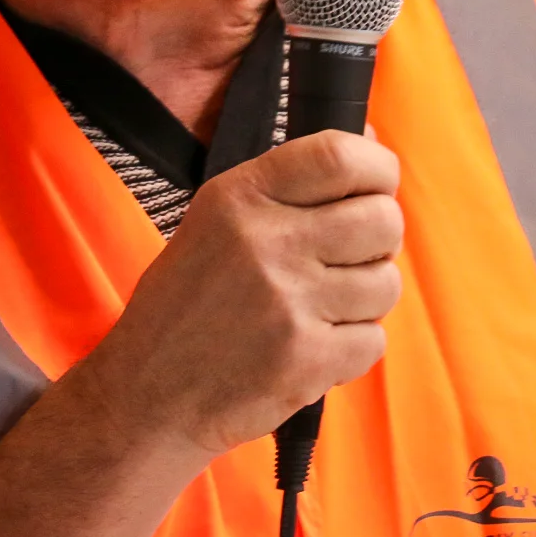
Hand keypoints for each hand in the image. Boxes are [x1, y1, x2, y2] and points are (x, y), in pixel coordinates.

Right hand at [90, 129, 403, 457]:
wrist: (148, 394)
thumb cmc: (187, 304)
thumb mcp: (215, 221)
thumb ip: (289, 182)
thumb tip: (369, 142)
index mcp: (241, 197)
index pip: (341, 155)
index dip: (378, 168)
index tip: (377, 185)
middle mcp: (266, 242)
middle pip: (383, 219)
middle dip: (380, 240)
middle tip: (349, 258)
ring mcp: (289, 303)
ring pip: (386, 283)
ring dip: (366, 298)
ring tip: (321, 308)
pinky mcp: (306, 359)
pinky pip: (374, 340)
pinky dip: (353, 347)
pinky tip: (312, 345)